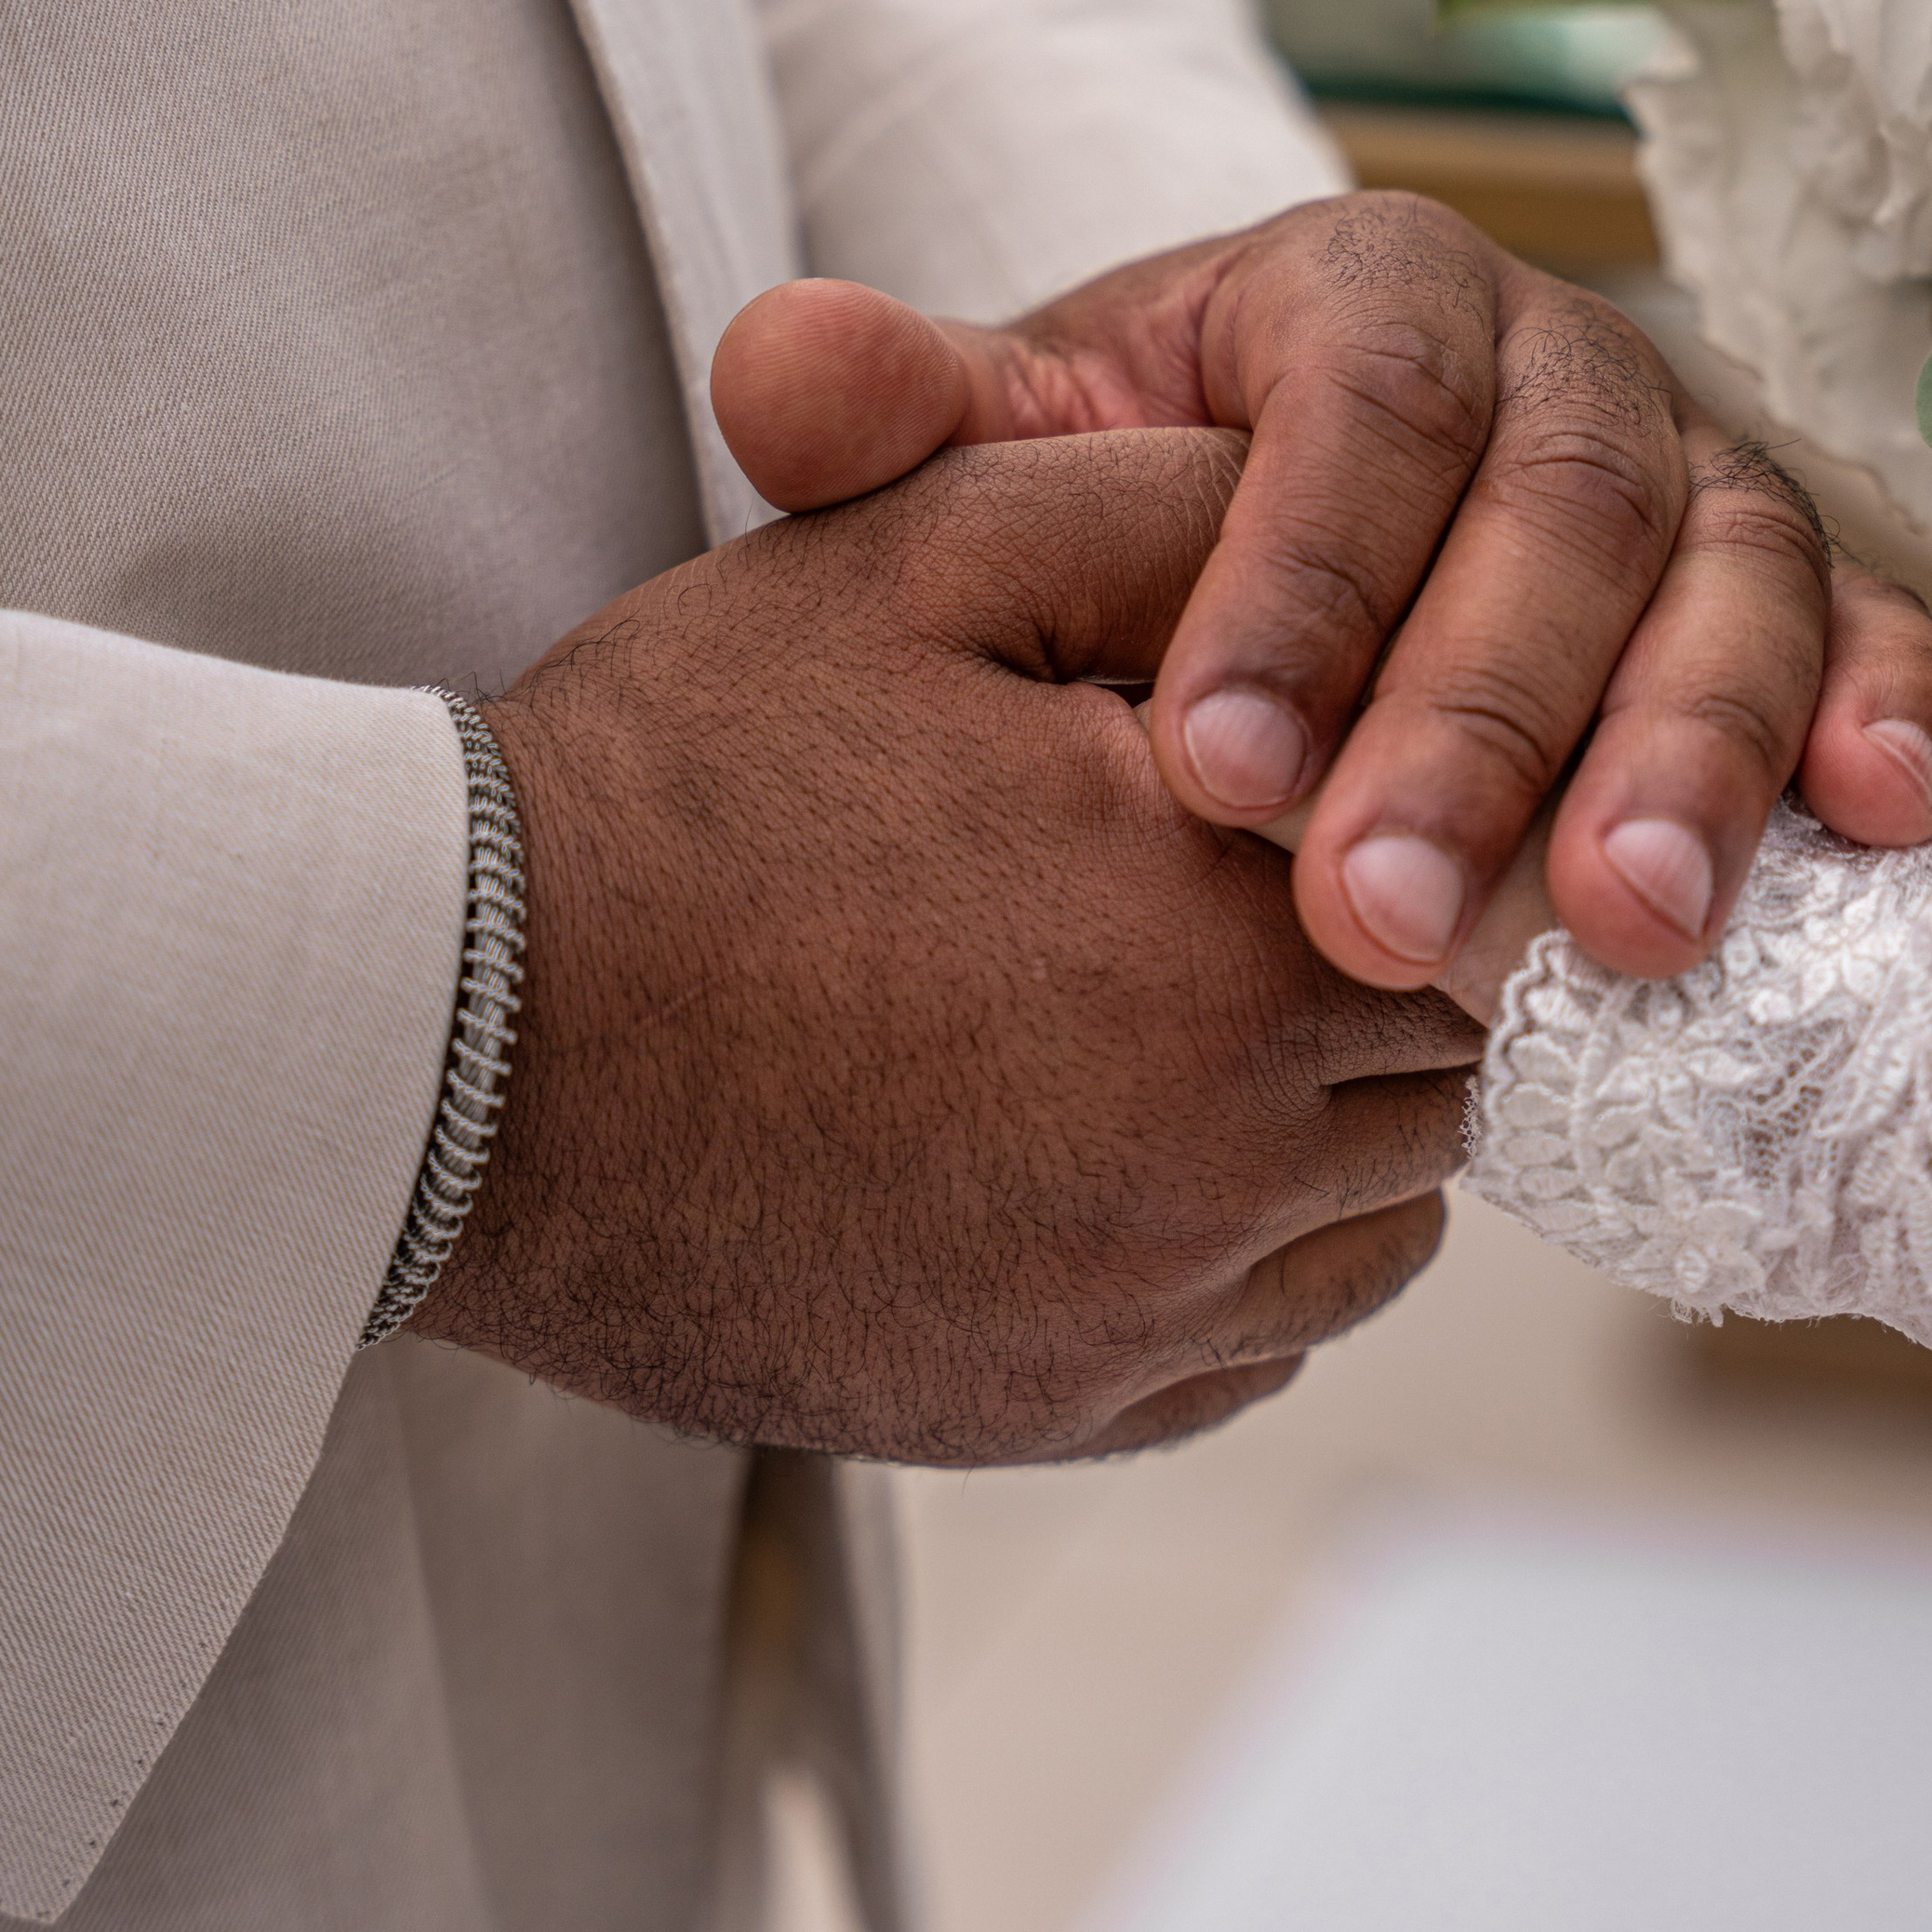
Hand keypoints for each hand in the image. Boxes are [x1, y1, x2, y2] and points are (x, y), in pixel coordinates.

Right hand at [416, 433, 1475, 1458]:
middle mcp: (1223, 1160)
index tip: (1326, 778)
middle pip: (1451, 1063)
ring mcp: (1139, 1314)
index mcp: (1228, 937)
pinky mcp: (1056, 1414)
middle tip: (1242, 876)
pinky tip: (1107, 1138)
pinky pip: (1254, 1340)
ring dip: (1331, 1114)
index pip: (1482, 885)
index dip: (1418, 810)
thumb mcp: (924, 554)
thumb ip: (1183, 518)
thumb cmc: (680, 779)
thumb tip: (1375, 530)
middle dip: (1386, 959)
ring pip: (1381, 1218)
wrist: (450, 1033)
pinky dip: (1235, 1251)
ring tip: (1172, 1003)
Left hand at [708, 197, 1931, 988]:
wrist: (1292, 574)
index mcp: (1362, 293)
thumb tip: (782, 367)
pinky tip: (1864, 829)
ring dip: (1687, 755)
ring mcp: (1699, 481)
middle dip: (1477, 718)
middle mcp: (1559, 365)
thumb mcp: (1008, 471)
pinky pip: (1873, 635)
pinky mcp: (1798, 599)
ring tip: (1620, 934)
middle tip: (1376, 920)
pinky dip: (1883, 718)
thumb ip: (904, 425)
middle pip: (1557, 504)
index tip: (1204, 771)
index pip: (1356, 400)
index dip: (1300, 578)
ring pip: (1731, 578)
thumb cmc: (1138, 527)